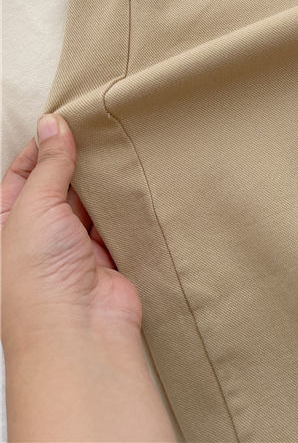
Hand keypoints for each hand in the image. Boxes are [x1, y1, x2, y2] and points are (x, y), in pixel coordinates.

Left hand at [1, 113, 177, 441]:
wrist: (78, 328)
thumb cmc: (38, 279)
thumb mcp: (35, 206)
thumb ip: (50, 165)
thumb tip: (52, 125)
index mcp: (6, 226)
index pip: (22, 175)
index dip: (42, 148)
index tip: (64, 123)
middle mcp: (37, 237)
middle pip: (58, 187)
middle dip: (75, 163)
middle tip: (96, 134)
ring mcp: (72, 248)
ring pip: (88, 205)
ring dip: (100, 186)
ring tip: (117, 156)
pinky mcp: (105, 257)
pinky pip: (114, 223)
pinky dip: (122, 207)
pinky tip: (131, 187)